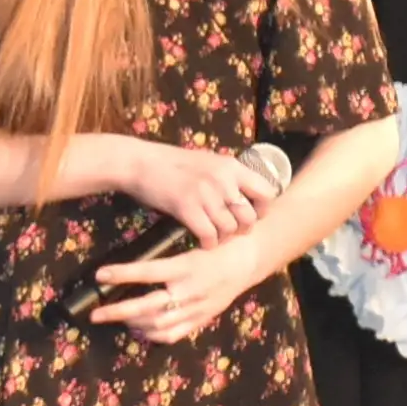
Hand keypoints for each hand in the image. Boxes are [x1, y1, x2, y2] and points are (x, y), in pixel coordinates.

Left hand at [91, 229, 274, 344]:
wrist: (247, 260)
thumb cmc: (216, 245)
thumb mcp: (191, 243)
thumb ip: (165, 256)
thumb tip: (130, 262)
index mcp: (186, 266)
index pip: (148, 271)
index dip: (122, 274)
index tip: (100, 275)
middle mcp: (190, 290)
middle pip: (148, 306)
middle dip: (118, 311)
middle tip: (95, 314)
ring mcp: (196, 308)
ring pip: (158, 323)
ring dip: (132, 322)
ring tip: (114, 317)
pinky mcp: (202, 319)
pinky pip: (173, 334)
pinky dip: (152, 335)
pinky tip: (138, 329)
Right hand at [119, 138, 279, 246]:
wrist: (140, 162)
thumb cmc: (171, 163)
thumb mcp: (206, 161)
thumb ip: (226, 176)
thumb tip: (242, 194)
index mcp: (231, 166)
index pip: (266, 192)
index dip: (262, 209)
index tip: (252, 215)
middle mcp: (223, 180)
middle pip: (249, 216)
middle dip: (243, 229)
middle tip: (231, 231)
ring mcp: (205, 194)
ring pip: (230, 229)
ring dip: (224, 238)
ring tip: (215, 237)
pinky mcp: (187, 208)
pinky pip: (209, 236)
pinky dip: (209, 244)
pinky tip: (203, 242)